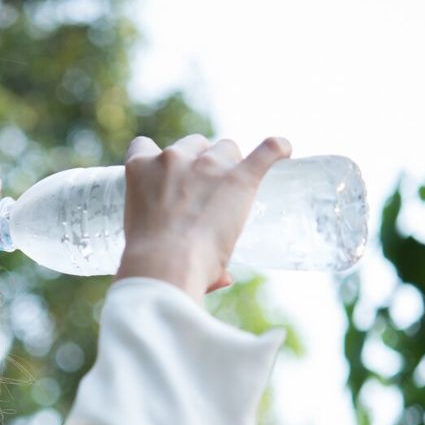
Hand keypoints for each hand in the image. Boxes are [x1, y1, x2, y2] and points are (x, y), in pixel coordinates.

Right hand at [115, 133, 291, 302]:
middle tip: (206, 195)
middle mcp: (172, 158)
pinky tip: (284, 151)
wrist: (164, 267)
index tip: (169, 176)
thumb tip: (223, 279)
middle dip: (200, 164)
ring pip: (225, 149)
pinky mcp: (239, 178)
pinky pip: (267, 150)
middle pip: (194, 145)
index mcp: (140, 169)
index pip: (146, 146)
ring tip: (235, 194)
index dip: (160, 160)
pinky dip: (277, 149)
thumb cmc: (147, 263)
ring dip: (229, 165)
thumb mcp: (139, 238)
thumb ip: (171, 246)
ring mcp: (207, 165)